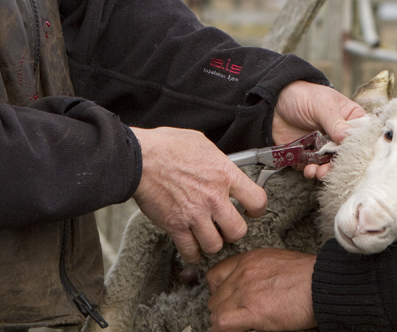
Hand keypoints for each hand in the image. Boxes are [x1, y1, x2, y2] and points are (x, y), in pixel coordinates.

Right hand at [131, 126, 267, 262]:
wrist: (139, 159)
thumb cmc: (166, 146)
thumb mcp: (202, 143)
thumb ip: (218, 160)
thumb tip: (223, 166)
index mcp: (224, 174)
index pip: (257, 200)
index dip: (257, 209)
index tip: (251, 211)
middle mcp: (213, 198)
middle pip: (239, 230)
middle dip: (234, 231)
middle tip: (227, 226)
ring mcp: (195, 215)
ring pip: (216, 245)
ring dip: (212, 242)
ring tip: (208, 236)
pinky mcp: (176, 226)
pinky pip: (191, 251)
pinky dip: (192, 253)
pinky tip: (191, 245)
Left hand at [207, 248, 316, 331]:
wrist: (323, 283)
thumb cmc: (308, 276)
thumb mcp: (276, 263)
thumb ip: (258, 273)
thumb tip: (252, 289)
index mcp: (249, 260)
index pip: (216, 275)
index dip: (217, 292)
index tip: (223, 301)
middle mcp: (243, 273)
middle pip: (215, 296)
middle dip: (221, 310)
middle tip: (232, 319)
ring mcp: (246, 292)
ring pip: (216, 311)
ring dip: (222, 322)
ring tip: (235, 328)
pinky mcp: (253, 311)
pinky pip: (222, 324)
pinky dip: (223, 330)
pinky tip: (235, 331)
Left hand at [273, 81, 365, 178]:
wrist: (274, 102)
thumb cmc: (303, 95)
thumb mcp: (322, 104)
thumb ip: (335, 122)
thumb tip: (349, 137)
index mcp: (349, 119)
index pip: (361, 136)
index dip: (359, 148)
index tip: (354, 156)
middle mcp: (339, 135)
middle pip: (346, 155)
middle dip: (340, 164)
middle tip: (331, 168)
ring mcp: (324, 146)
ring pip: (330, 164)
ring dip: (325, 171)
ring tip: (318, 172)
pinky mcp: (308, 155)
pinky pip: (313, 167)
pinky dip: (311, 171)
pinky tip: (308, 169)